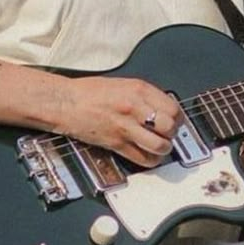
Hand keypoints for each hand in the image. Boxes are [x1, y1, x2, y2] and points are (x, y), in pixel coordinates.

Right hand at [57, 75, 182, 166]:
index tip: (174, 121)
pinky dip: (150, 160)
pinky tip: (147, 155)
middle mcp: (135, 107)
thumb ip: (145, 96)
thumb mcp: (123, 84)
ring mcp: (126, 127)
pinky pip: (142, 158)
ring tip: (159, 146)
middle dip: (172, 133)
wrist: (66, 102)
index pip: (173, 108)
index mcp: (139, 89)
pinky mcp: (116, 143)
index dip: (178, 118)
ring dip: (163, 149)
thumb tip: (163, 108)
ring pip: (160, 145)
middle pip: (170, 126)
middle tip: (167, 134)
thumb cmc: (90, 92)